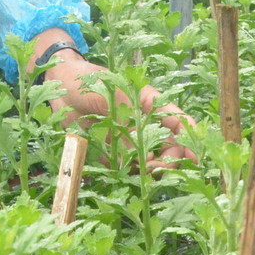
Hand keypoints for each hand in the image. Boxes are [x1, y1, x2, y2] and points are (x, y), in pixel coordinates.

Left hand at [33, 33, 196, 171]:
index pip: (177, 120)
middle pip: (168, 145)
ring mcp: (127, 137)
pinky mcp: (110, 150)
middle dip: (169, 160)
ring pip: (148, 160)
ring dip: (150, 170)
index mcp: (148, 103)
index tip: (195, 158)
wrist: (59, 83)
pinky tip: (121, 175)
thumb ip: (124, 116)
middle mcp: (141, 122)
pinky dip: (127, 174)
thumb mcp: (109, 92)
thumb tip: (138, 149)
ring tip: (142, 173)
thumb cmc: (87, 79)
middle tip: (157, 170)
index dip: (189, 138)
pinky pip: (123, 167)